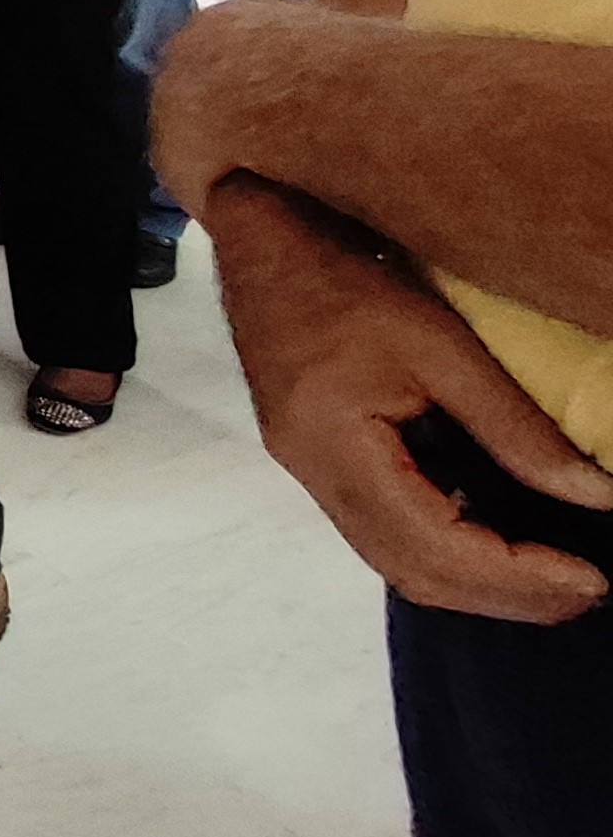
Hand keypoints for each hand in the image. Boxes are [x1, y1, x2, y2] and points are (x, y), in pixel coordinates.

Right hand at [210, 177, 612, 623]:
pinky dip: (441, 550)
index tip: (591, 578)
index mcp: (334, 445)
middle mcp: (312, 473)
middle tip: (586, 592)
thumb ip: (514, 425)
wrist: (257, 238)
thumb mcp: (440, 342)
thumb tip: (594, 495)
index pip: (433, 545)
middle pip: (411, 572)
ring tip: (549, 580)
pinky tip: (489, 537)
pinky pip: (380, 530)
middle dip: (504, 597)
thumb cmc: (342, 276)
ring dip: (474, 584)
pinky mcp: (312, 457)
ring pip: (393, 561)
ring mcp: (305, 469)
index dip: (517, 576)